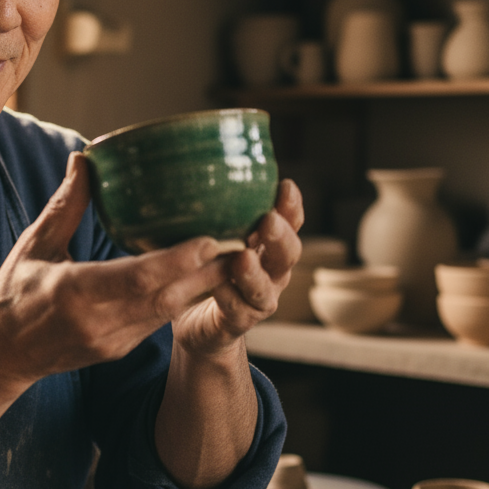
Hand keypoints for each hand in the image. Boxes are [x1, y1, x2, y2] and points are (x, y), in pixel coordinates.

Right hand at [0, 152, 243, 389]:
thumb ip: (65, 205)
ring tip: (240, 255)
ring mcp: (113, 341)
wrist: (1, 356)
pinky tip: (209, 275)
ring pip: (171, 311)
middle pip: (167, 297)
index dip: (178, 262)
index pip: (136, 279)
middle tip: (246, 240)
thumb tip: (85, 158)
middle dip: (210, 272)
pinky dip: (187, 297)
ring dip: (207, 286)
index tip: (211, 238)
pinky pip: (161, 320)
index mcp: (73, 293)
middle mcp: (99, 322)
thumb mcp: (33, 245)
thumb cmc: (12, 296)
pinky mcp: (121, 349)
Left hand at [171, 178, 303, 360]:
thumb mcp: (212, 234)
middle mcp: (272, 272)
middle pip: (289, 254)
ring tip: (243, 256)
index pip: (289, 222)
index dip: (291, 206)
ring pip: (266, 286)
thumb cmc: (207, 268)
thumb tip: (196, 166)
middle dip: (280, 236)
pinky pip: (237, 309)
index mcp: (269, 245)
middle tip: (267, 220)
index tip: (285, 185)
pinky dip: (228, 295)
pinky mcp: (239, 321)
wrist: (199, 322)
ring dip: (255, 271)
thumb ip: (214, 211)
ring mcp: (259, 298)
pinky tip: (216, 284)